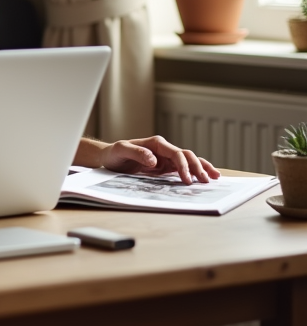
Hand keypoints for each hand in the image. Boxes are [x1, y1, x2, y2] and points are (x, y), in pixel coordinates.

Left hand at [99, 136, 219, 183]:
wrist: (109, 158)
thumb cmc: (114, 153)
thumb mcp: (121, 151)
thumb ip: (137, 153)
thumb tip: (154, 160)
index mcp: (156, 144)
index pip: (176, 153)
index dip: (184, 166)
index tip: (187, 180)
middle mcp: (164, 150)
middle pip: (187, 156)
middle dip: (198, 167)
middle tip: (206, 181)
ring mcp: (166, 158)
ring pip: (189, 161)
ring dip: (201, 168)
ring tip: (215, 178)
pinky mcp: (165, 167)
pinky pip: (183, 169)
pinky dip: (194, 172)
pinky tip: (204, 177)